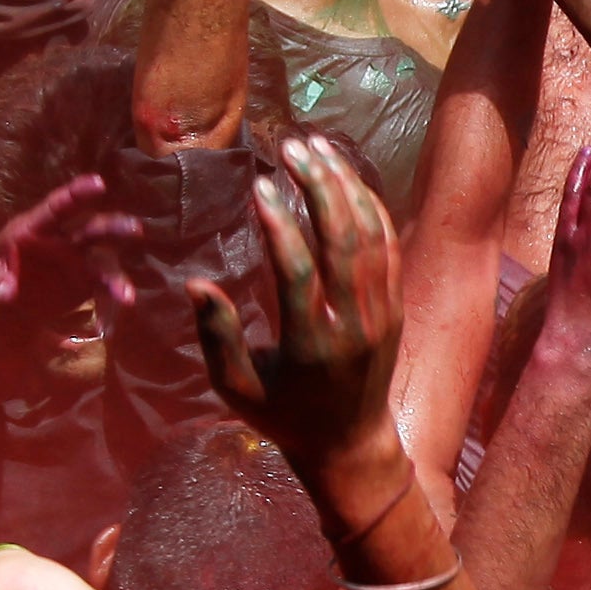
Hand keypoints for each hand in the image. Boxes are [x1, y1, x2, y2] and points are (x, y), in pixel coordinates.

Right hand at [187, 130, 407, 475]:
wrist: (350, 444)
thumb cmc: (283, 415)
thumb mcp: (237, 389)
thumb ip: (216, 336)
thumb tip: (196, 284)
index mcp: (310, 345)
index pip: (299, 272)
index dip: (280, 225)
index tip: (259, 186)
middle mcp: (351, 324)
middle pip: (342, 240)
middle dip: (319, 185)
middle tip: (291, 146)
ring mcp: (379, 313)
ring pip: (369, 235)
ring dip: (345, 184)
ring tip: (317, 145)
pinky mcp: (394, 307)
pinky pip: (387, 246)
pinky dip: (370, 206)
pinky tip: (346, 176)